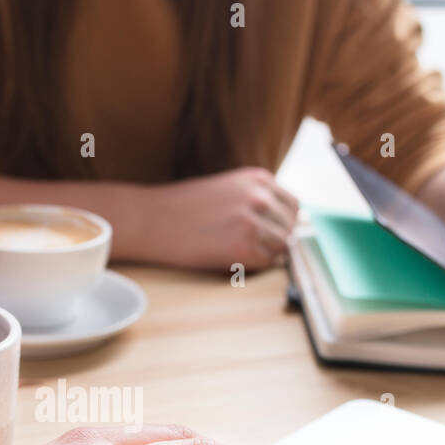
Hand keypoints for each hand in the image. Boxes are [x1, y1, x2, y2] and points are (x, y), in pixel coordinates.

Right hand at [141, 167, 299, 271]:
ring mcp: (253, 222)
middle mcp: (260, 197)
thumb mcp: (228, 189)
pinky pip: (266, 264)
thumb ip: (256, 200)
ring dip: (265, 255)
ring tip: (238, 253)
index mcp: (258, 178)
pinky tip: (231, 260)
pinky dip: (253, 266)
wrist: (150, 219)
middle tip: (251, 249)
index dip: (284, 224)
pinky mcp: (243, 247)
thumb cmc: (183, 207)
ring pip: (282, 248)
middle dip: (277, 241)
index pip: (294, 206)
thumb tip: (283, 225)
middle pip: (291, 228)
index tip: (270, 234)